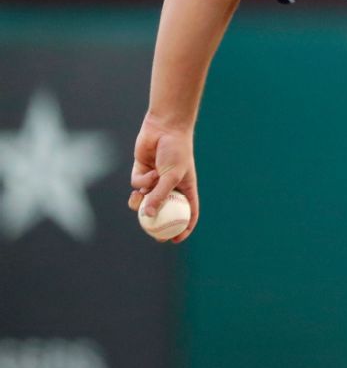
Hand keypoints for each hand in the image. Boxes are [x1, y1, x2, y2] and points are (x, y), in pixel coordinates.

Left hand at [128, 114, 199, 242]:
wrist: (165, 128)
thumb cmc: (176, 151)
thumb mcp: (171, 176)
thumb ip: (159, 196)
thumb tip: (147, 216)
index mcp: (185, 189)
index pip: (188, 212)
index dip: (184, 227)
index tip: (176, 239)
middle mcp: (170, 186)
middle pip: (164, 210)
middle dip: (156, 223)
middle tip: (151, 234)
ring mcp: (155, 180)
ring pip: (145, 200)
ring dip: (142, 201)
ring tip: (141, 199)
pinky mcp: (142, 172)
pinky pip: (137, 185)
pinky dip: (141, 181)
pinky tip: (149, 170)